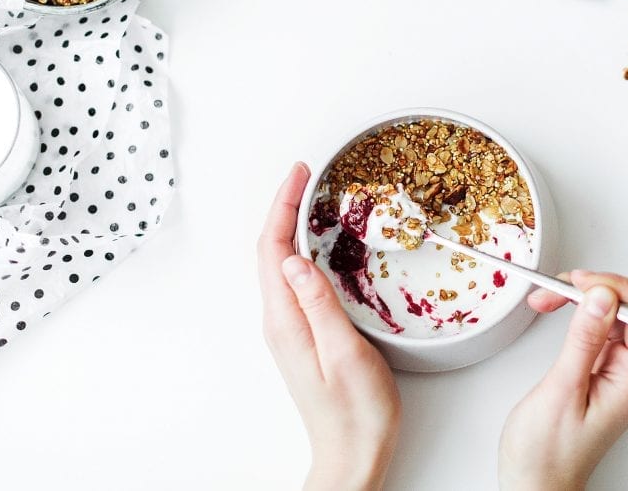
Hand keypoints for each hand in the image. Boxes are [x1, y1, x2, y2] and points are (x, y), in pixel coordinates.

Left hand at [257, 162, 400, 490]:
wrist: (352, 455)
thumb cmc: (357, 412)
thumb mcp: (345, 354)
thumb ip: (320, 304)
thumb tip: (295, 259)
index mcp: (286, 321)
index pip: (273, 250)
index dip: (282, 206)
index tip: (300, 173)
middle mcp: (280, 321)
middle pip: (270, 252)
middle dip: (283, 207)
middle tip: (305, 175)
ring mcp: (289, 328)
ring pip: (280, 265)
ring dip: (290, 227)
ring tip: (310, 198)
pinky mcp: (302, 334)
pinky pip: (293, 280)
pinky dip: (301, 251)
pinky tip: (318, 245)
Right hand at [498, 270, 627, 489]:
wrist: (535, 483)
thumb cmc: (547, 453)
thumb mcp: (561, 391)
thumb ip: (584, 341)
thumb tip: (602, 296)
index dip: (617, 288)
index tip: (581, 285)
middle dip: (596, 287)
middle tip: (558, 289)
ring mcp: (619, 368)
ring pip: (615, 310)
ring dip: (583, 296)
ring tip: (549, 298)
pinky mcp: (601, 366)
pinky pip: (599, 324)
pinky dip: (576, 311)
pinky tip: (556, 310)